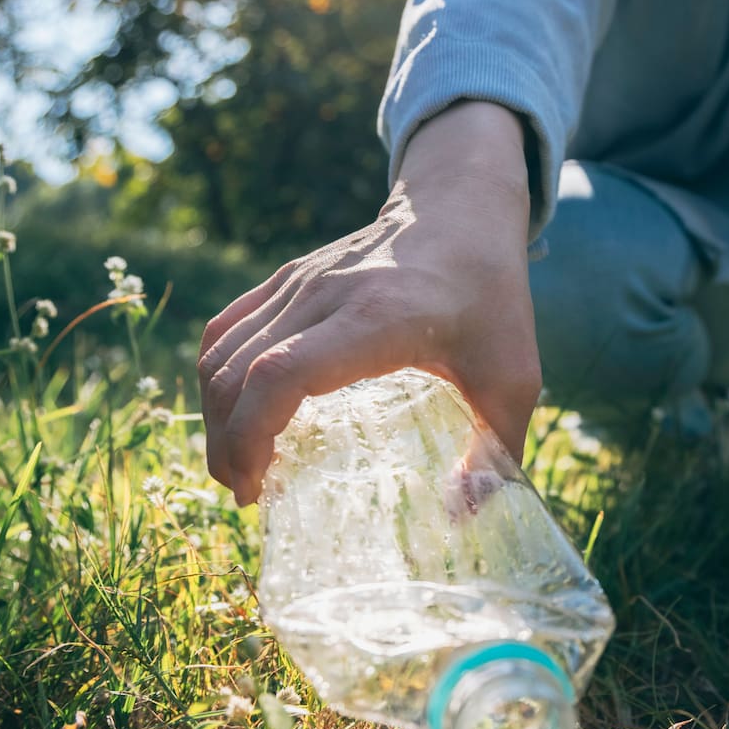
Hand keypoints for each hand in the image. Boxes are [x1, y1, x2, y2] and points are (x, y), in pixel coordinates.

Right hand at [197, 101, 541, 504]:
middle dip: (225, 443)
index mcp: (377, 318)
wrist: (462, 209)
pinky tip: (233, 416)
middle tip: (245, 493)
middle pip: (236, 370)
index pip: (280, 373)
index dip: (251, 435)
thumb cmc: (491, 298)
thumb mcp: (514, 378)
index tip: (256, 487)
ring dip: (215, 415)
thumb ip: (496, 454)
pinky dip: (217, 377)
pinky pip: (225, 328)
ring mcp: (299, 281)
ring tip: (236, 466)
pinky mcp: (287, 278)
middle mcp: (324, 294)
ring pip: (221, 350)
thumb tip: (462, 519)